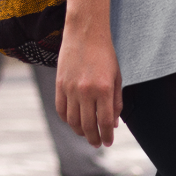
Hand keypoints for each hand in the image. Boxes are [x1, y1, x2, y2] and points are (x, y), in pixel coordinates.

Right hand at [55, 29, 122, 147]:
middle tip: (97, 143)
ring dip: (80, 132)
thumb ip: (116, 101)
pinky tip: (74, 122)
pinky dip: (67, 120)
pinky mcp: (59, 85)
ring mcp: (70, 89)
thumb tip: (113, 124)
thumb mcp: (116, 77)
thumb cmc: (105, 54)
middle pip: (88, 125)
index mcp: (104, 89)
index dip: (107, 136)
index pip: (104, 122)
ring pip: (73, 121)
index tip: (108, 142)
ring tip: (87, 134)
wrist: (85, 32)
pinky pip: (61, 110)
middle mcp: (86, 91)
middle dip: (94, 138)